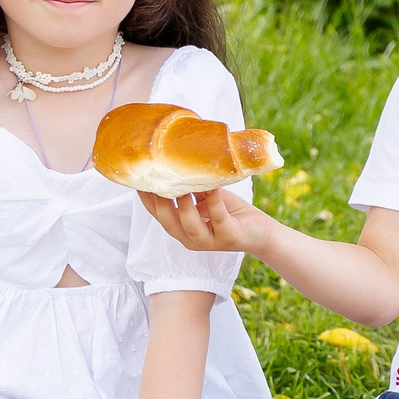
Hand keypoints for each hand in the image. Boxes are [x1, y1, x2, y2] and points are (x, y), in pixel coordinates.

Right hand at [137, 188, 276, 255]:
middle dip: (160, 202)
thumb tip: (174, 157)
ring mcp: (209, 241)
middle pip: (168, 222)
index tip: (138, 180)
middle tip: (158, 180)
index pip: (158, 215)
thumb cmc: (230, 211)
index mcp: (181, 228)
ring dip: (184, 206)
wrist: (260, 230)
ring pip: (189, 226)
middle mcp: (191, 238)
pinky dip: (214, 203)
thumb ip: (189, 186)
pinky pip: (218, 219)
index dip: (146, 199)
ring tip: (182, 187)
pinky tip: (212, 189)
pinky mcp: (229, 237)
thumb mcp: (204, 196)